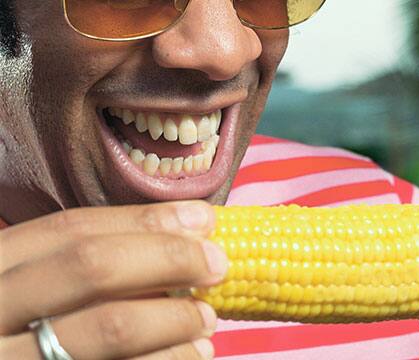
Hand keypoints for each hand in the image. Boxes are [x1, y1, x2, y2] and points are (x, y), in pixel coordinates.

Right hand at [0, 201, 226, 358]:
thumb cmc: (27, 328)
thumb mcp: (34, 288)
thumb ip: (84, 267)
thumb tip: (185, 234)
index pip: (72, 229)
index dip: (145, 220)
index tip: (203, 220)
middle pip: (92, 266)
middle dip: (168, 258)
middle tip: (218, 264)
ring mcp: (13, 359)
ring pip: (108, 326)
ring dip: (175, 318)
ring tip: (207, 319)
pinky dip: (167, 359)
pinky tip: (193, 354)